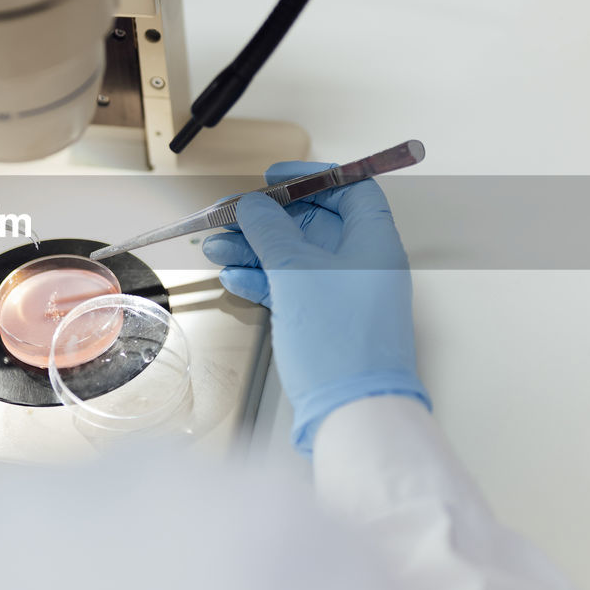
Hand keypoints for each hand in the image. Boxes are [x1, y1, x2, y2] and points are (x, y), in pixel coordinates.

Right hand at [202, 161, 429, 453]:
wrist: (353, 410)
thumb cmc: (340, 340)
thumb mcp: (296, 271)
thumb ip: (271, 231)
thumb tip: (253, 206)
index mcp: (373, 241)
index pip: (351, 190)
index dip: (312, 178)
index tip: (274, 178)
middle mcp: (363, 264)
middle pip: (313, 224)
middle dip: (266, 219)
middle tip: (226, 218)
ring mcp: (343, 296)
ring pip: (295, 258)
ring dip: (254, 250)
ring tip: (216, 249)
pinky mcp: (325, 324)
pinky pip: (291, 289)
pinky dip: (262, 281)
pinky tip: (234, 279)